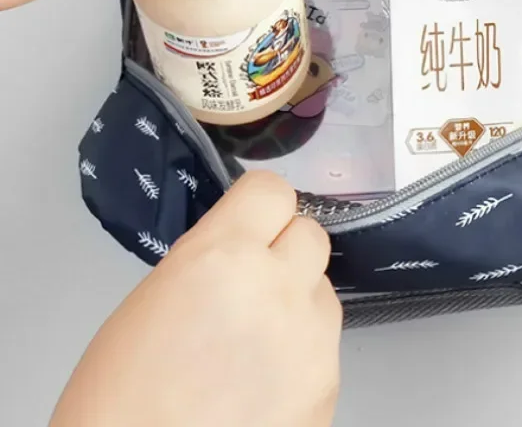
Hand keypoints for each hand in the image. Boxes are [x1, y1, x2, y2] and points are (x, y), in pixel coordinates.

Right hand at [50, 171, 341, 426]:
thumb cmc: (121, 401)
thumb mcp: (155, 298)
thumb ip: (211, 259)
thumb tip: (243, 246)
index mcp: (223, 257)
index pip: (272, 190)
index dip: (259, 207)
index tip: (251, 221)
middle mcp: (278, 287)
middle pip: (311, 234)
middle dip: (284, 251)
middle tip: (254, 281)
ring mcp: (311, 337)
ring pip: (323, 287)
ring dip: (298, 299)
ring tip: (256, 339)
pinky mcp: (329, 383)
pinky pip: (326, 340)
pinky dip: (303, 349)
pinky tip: (266, 379)